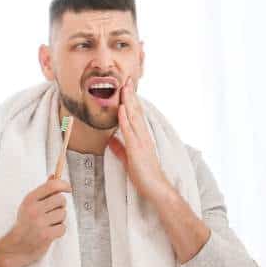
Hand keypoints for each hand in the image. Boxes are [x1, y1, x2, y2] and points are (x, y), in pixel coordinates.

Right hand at [0, 177, 70, 266]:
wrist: (15, 247)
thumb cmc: (24, 224)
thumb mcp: (29, 205)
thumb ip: (43, 191)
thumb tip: (54, 175)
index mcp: (30, 199)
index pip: (52, 186)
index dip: (63, 185)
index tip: (68, 188)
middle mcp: (34, 209)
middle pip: (61, 200)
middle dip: (60, 206)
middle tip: (52, 213)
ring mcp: (40, 223)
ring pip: (63, 214)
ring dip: (59, 220)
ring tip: (49, 224)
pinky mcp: (46, 235)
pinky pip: (63, 228)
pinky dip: (59, 231)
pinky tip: (50, 232)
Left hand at [109, 77, 172, 201]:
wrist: (155, 187)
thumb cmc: (144, 175)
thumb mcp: (128, 159)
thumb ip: (120, 149)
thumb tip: (110, 140)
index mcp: (142, 137)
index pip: (135, 115)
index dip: (131, 101)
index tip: (127, 88)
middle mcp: (143, 136)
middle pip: (135, 111)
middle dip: (130, 95)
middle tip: (127, 79)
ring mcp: (140, 141)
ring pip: (133, 117)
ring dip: (128, 102)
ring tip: (124, 87)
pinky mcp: (136, 149)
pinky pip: (129, 131)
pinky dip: (124, 119)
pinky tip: (120, 109)